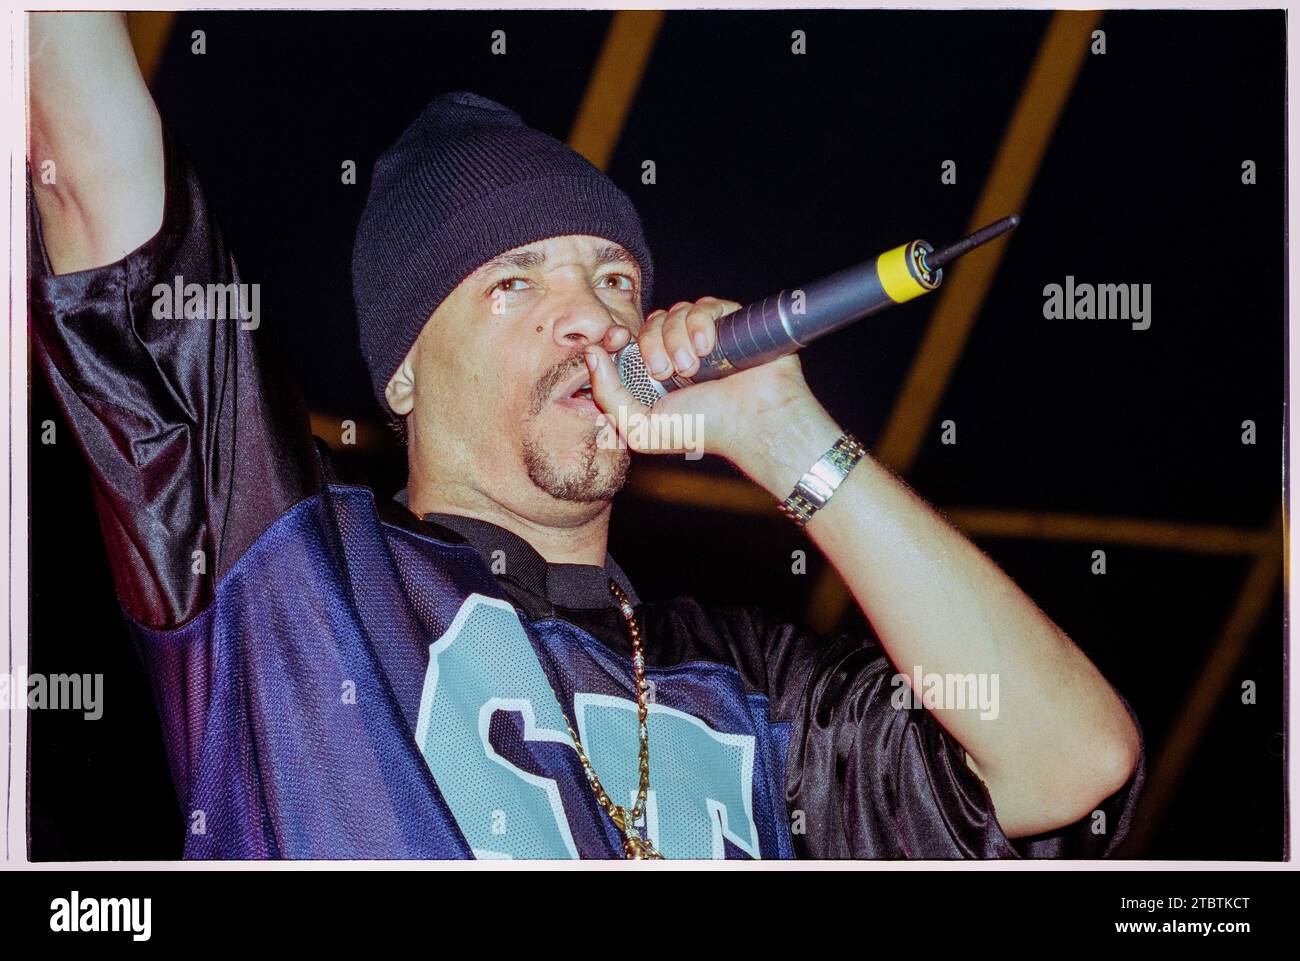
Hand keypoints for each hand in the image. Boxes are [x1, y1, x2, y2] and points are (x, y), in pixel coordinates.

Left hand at [584, 297, 835, 476]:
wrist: (754, 424)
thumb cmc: (702, 430)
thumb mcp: (640, 427)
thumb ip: (607, 397)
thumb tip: (590, 354)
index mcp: (657, 372)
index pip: (628, 340)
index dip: (617, 337)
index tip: (616, 342)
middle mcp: (680, 351)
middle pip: (649, 324)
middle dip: (651, 345)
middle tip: (666, 373)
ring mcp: (706, 335)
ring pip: (674, 313)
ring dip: (677, 339)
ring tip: (693, 368)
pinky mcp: (730, 322)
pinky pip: (703, 305)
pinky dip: (700, 323)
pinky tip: (709, 348)